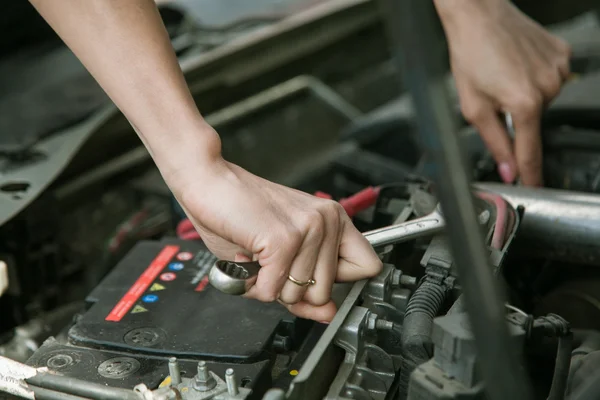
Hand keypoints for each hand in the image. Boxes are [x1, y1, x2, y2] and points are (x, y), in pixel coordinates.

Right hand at [165, 139, 381, 321]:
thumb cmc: (240, 213)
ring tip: (256, 254)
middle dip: (291, 290)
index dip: (340, 283)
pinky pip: (271, 292)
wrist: (208, 182)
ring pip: (297, 297)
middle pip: (326, 294)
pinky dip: (251, 283)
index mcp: (334, 219)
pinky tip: (245, 255)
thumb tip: (327, 313)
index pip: (368, 267)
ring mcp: (308, 230)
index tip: (313, 279)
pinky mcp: (284, 239)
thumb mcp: (280, 256)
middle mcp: (327, 221)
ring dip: (267, 284)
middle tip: (271, 262)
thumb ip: (306, 288)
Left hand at [435, 0, 570, 185]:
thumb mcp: (473, 107)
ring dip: (523, 97)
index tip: (532, 187)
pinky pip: (549, 80)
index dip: (530, 174)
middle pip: (531, 124)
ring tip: (502, 75)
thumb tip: (507, 169)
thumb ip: (494, 142)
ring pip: (540, 102)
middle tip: (494, 97)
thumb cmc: (471, 53)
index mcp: (524, 103)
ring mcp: (558, 70)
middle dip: (513, 119)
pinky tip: (516, 66)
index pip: (530, 153)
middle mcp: (548, 87)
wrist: (478, 15)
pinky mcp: (562, 55)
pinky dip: (533, 79)